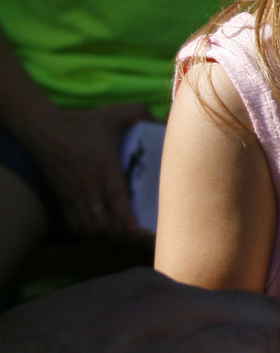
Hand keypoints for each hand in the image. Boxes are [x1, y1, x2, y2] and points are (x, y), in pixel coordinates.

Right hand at [15, 101, 151, 238]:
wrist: (41, 127)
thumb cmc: (83, 121)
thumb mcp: (114, 113)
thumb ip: (141, 114)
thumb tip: (165, 122)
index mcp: (103, 166)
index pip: (116, 200)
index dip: (129, 220)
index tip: (143, 233)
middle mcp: (87, 185)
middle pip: (104, 223)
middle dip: (126, 237)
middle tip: (148, 239)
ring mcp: (73, 195)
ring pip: (91, 229)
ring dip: (111, 238)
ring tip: (131, 239)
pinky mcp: (63, 199)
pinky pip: (76, 226)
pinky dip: (93, 235)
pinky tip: (109, 234)